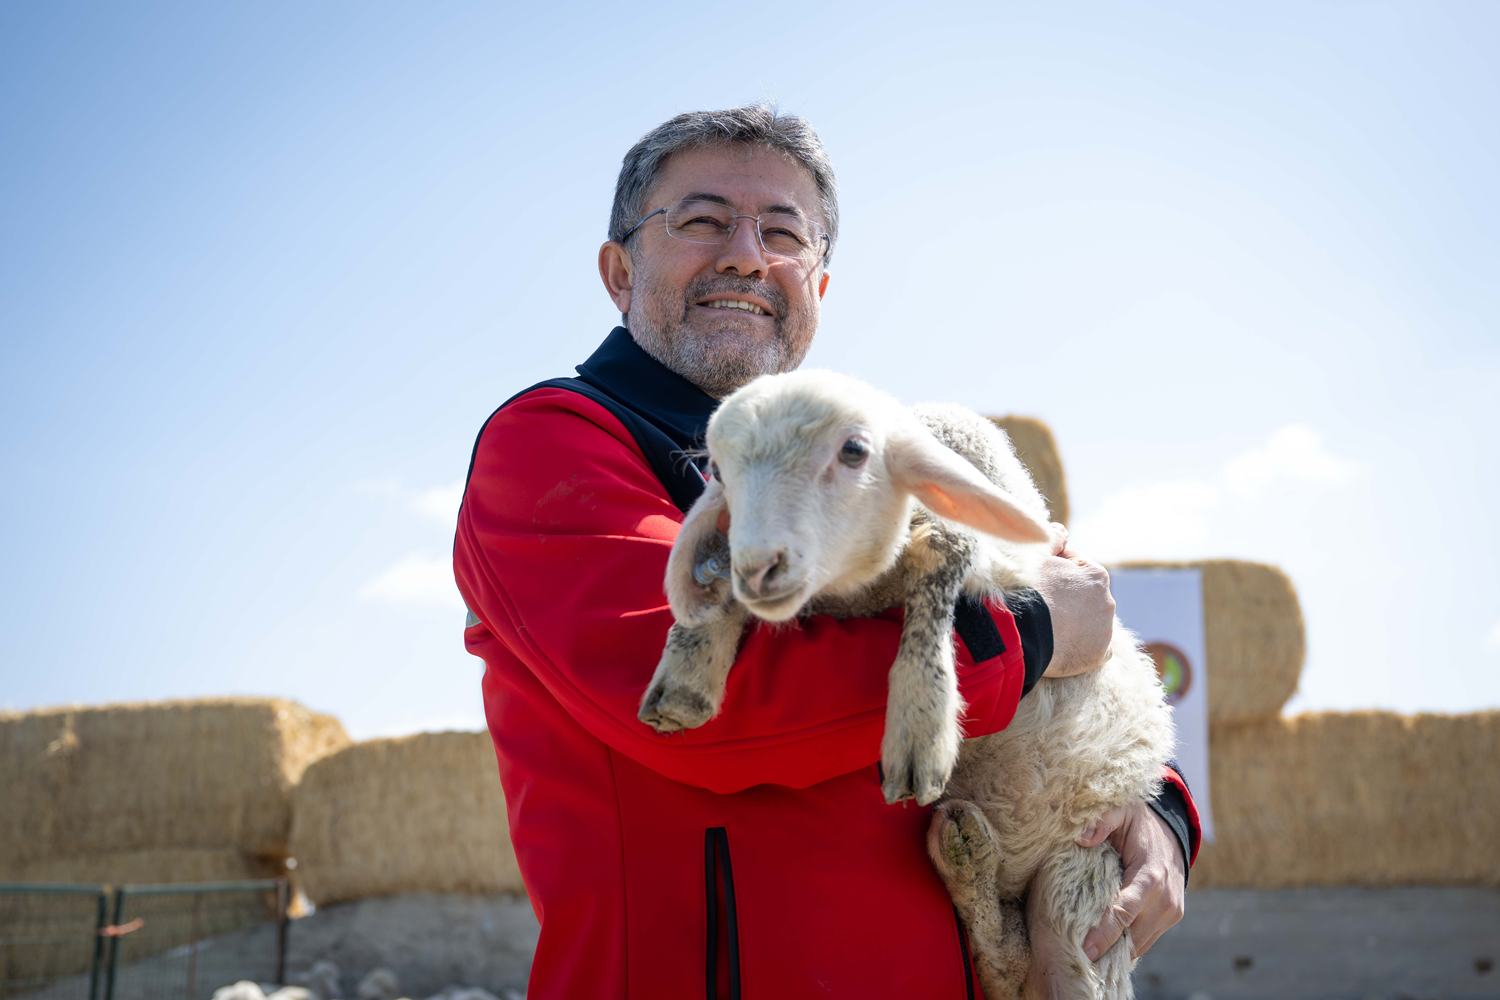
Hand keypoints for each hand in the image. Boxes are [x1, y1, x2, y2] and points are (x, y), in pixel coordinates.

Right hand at [1035, 524, 1114, 676]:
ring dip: (1074, 621)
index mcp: (1096, 575)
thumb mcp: (1034, 554)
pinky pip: (1095, 648)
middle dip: (1066, 596)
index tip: (1036, 576)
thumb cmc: (1024, 590)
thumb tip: (1061, 530)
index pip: (1074, 566)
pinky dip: (1082, 646)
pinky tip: (1063, 645)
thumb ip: (1052, 538)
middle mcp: (1107, 602)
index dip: (1052, 567)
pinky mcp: (1098, 655)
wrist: (1018, 633)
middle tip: (1039, 603)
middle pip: (1083, 595)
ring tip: (1047, 625)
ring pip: (1089, 621)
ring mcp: (1104, 631)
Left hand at [1077, 803, 1185, 960]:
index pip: (1123, 913)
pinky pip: (1146, 939)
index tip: (1084, 950)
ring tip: (1086, 957)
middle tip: (1075, 958)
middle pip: (1132, 937)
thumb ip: (1102, 821)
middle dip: (1106, 950)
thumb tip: (1082, 838)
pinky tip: (1105, 948)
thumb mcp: (1121, 812)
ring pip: (1140, 944)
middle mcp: (1165, 901)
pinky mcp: (1171, 918)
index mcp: (1151, 878)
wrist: (1173, 833)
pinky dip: (1127, 945)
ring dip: (1116, 951)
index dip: (1103, 934)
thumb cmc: (1140, 824)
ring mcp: (1171, 913)